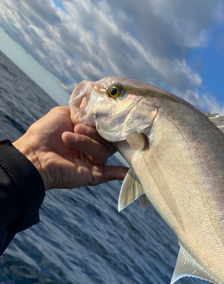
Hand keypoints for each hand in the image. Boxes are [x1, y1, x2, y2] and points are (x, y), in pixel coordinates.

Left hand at [13, 106, 127, 189]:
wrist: (33, 154)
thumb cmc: (45, 132)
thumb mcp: (64, 113)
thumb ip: (84, 110)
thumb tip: (101, 108)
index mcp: (86, 132)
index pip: (105, 126)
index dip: (106, 121)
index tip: (106, 115)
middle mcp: (91, 146)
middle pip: (108, 138)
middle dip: (94, 132)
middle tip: (78, 128)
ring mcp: (92, 161)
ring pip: (103, 151)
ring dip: (87, 143)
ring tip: (68, 139)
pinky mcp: (92, 175)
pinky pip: (110, 174)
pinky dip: (120, 172)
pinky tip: (129, 171)